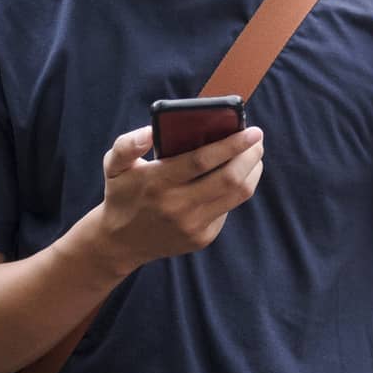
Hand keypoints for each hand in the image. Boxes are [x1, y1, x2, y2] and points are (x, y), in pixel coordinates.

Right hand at [91, 125, 264, 275]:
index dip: (231, 144)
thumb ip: (127, 144)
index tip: (252, 130)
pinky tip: (236, 175)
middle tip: (257, 139)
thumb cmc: (123, 193)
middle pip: (229, 179)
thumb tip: (150, 131)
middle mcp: (177, 206)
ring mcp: (192, 226)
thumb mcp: (114, 165)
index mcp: (158, 183)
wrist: (120, 242)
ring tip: (254, 154)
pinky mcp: (202, 238)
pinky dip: (238, 189)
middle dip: (251, 156)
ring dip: (252, 171)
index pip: (202, 161)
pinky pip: (228, 208)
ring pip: (237, 195)